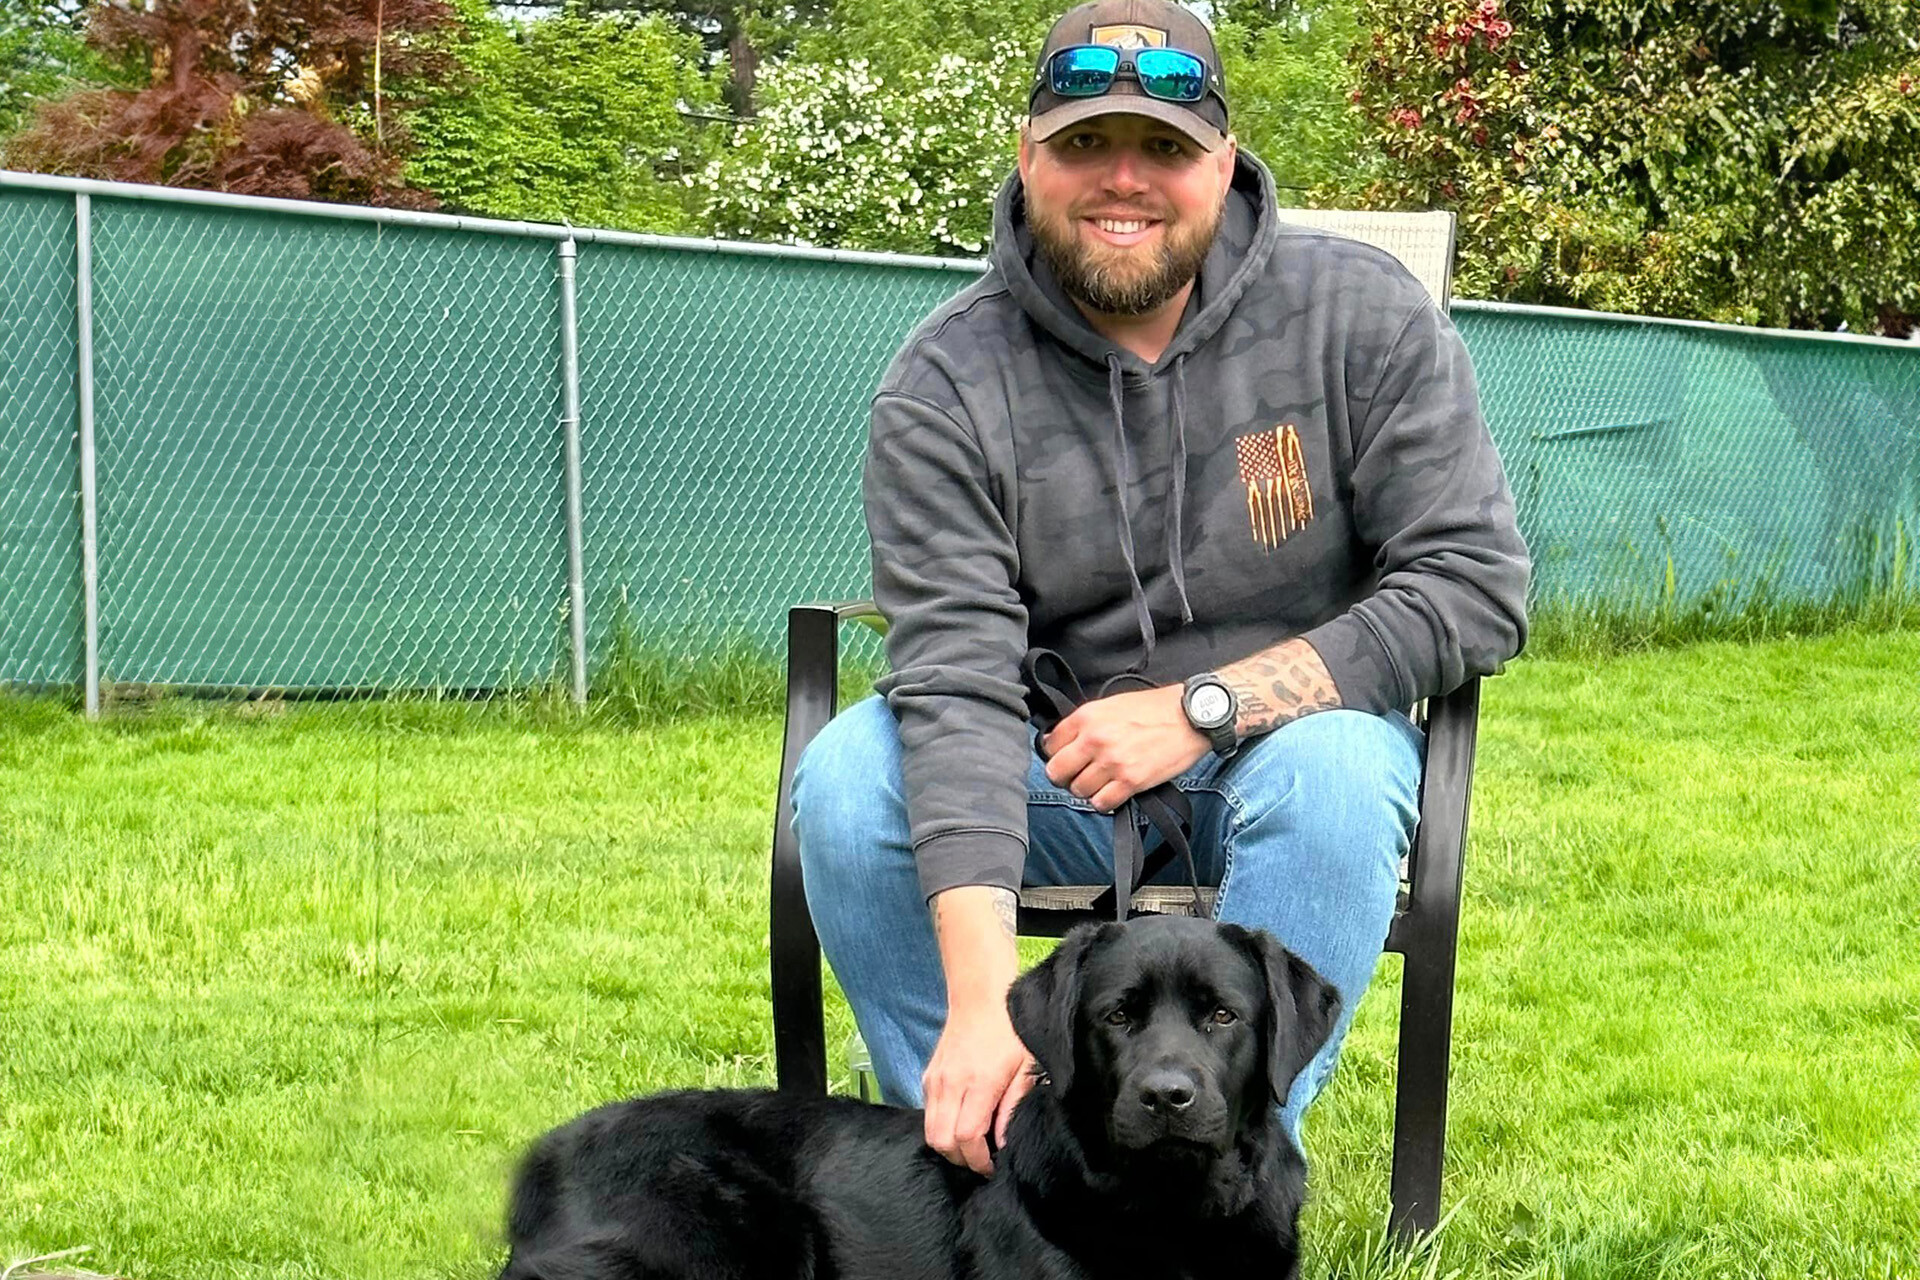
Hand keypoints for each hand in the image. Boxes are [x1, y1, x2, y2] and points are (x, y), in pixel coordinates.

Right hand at [922, 999, 1037, 1175]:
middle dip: (960, 1159)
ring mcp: (935, 1080)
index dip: (977, 1160)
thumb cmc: (1010, 1031)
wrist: (980, 998)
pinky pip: (928, 1114)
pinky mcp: (927, 1076)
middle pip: (941, 1141)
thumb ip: (1012, 1106)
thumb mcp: (1024, 1068)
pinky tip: (961, 1120)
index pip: (966, 1137)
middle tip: (981, 1159)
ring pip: (930, 1131)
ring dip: (949, 1145)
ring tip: (972, 1144)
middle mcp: (950, 1084)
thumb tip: (1002, 1143)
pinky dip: (941, 1126)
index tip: (992, 1165)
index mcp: (978, 1083)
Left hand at [1041, 684, 1208, 811]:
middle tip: (1077, 776)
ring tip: (1101, 782)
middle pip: (1057, 772)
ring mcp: (1112, 762)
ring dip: (1087, 790)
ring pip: (1078, 790)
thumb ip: (1084, 723)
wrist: (1190, 717)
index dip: (1056, 755)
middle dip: (1064, 777)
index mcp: (1087, 717)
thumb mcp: (1111, 705)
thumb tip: (1058, 741)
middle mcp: (1095, 740)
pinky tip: (1113, 791)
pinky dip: (1104, 801)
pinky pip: (1101, 803)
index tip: (1066, 758)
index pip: (1049, 746)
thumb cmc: (1153, 709)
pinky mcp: (1131, 781)